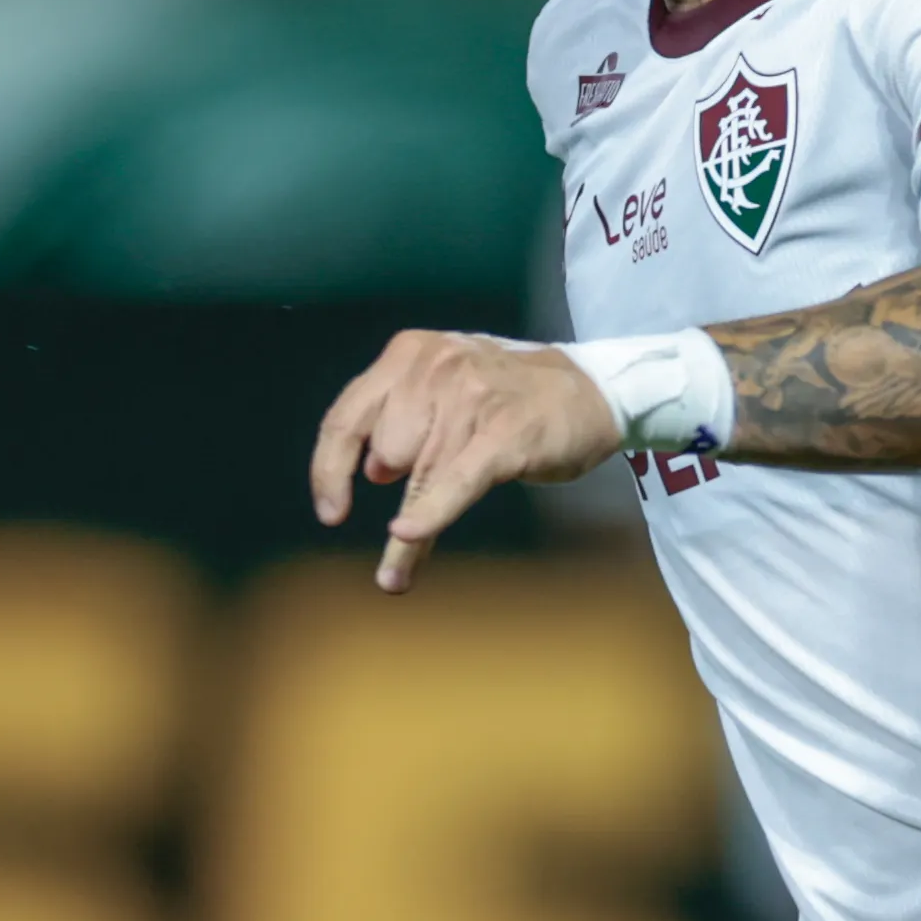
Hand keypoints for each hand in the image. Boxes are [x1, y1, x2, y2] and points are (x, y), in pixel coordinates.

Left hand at [311, 332, 621, 591]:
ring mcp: (470, 400)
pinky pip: (453, 482)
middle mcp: (433, 369)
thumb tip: (371, 473)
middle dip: (401, 483)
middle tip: (431, 489)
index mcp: (409, 355)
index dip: (329, 470)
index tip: (330, 512)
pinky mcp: (503, 435)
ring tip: (403, 565)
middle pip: (387, 452)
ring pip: (418, 479)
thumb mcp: (447, 386)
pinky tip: (406, 539)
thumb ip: (402, 418)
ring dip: (408, 533)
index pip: (347, 417)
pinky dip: (429, 514)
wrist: (591, 389)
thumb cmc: (512, 395)